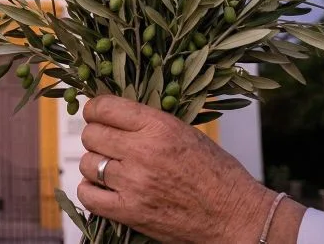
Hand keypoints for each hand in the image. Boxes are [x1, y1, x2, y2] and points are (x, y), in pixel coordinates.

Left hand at [77, 95, 304, 243]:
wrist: (235, 216)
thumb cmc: (217, 174)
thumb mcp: (187, 133)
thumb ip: (149, 123)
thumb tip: (114, 114)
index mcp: (159, 126)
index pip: (105, 108)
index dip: (95, 109)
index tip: (96, 114)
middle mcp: (143, 152)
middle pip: (92, 134)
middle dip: (96, 136)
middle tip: (107, 142)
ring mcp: (133, 183)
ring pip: (88, 163)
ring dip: (95, 164)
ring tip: (111, 167)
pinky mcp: (129, 212)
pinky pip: (88, 195)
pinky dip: (91, 190)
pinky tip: (103, 188)